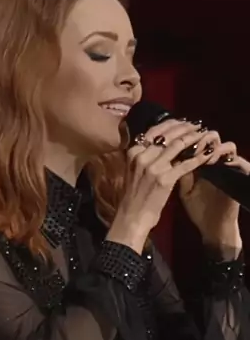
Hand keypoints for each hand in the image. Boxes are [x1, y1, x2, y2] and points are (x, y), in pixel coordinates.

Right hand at [109, 119, 214, 251]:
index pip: (155, 130)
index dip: (172, 124)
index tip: (184, 122)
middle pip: (168, 135)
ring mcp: (153, 167)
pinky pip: (186, 164)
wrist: (131, 218)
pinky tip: (207, 154)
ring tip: (204, 135)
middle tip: (197, 126)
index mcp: (133, 152)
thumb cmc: (134, 196)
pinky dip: (199, 157)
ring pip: (178, 145)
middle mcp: (142, 156)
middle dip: (185, 127)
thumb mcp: (133, 170)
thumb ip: (144, 155)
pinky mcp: (165, 179)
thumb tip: (161, 141)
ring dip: (194, 138)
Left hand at [179, 133, 248, 249]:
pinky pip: (238, 161)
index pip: (198, 141)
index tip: (176, 142)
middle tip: (191, 145)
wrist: (213, 228)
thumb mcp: (184, 190)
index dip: (188, 138)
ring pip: (228, 146)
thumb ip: (179, 172)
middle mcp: (217, 162)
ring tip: (201, 154)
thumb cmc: (198, 210)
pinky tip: (212, 163)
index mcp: (202, 163)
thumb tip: (170, 155)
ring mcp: (229, 168)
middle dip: (202, 137)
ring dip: (215, 146)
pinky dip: (226, 159)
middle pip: (213, 137)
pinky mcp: (239, 176)